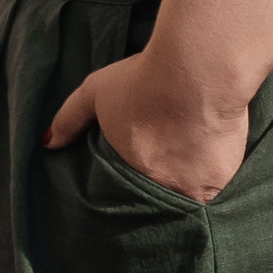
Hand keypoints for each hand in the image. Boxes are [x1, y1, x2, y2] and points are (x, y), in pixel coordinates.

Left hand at [45, 52, 249, 202]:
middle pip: (158, 201)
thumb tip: (46, 143)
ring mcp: (196, 188)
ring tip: (189, 176)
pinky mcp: (225, 179)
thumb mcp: (96, 92)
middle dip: (159, 195)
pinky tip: (213, 168)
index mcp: (130, 172)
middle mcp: (164, 188)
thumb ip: (69, 118)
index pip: (124, 197)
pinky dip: (214, 183)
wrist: (198, 71)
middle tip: (163, 181)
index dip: (128, 192)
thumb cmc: (145, 79)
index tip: (133, 186)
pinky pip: (218, 192)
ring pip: (189, 201)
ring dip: (187, 192)